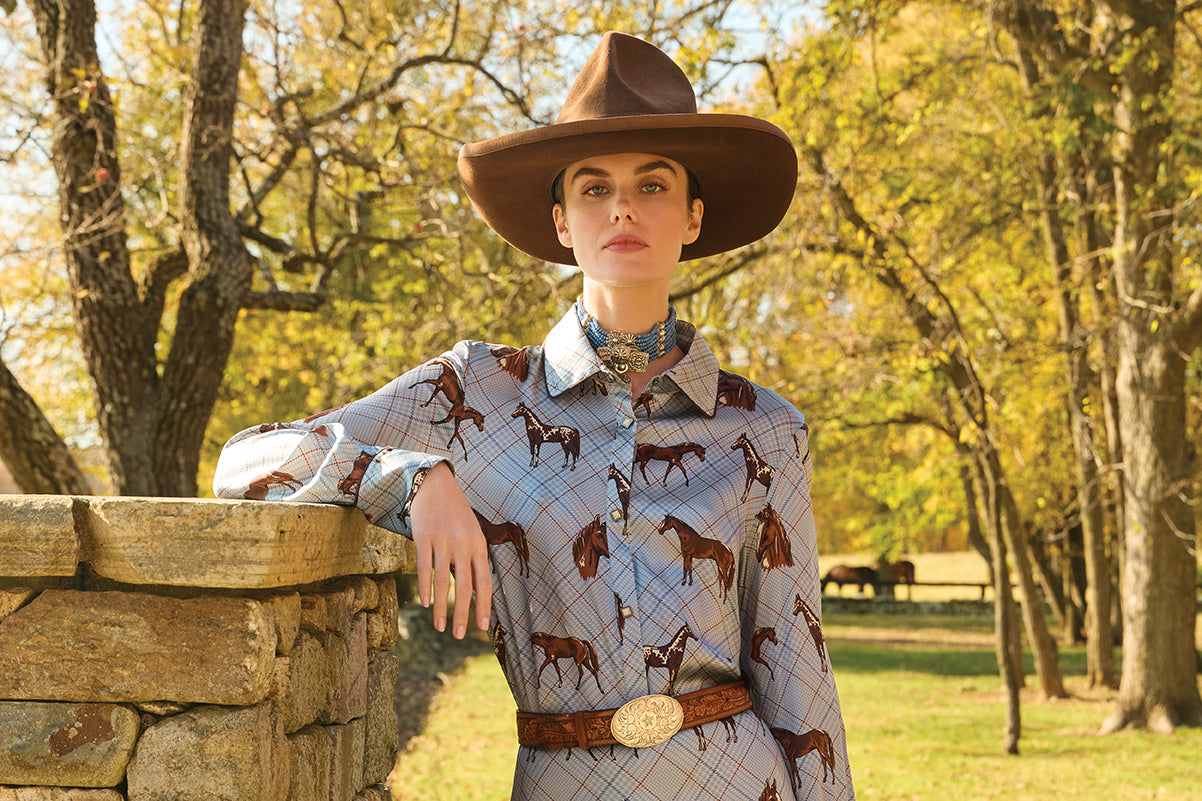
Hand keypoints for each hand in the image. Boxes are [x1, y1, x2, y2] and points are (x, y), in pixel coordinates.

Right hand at [408, 462, 491, 638]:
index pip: (485, 581)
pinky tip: (425, 603)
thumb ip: (472, 560)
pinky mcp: (424, 537)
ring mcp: (443, 540)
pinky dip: (425, 587)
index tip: (481, 626)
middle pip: (465, 586)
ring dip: (442, 608)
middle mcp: (463, 544)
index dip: (483, 605)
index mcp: (478, 545)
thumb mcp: (471, 533)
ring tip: (440, 627)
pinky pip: (424, 567)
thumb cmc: (455, 513)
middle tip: (459, 635)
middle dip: (463, 613)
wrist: (435, 484)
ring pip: (443, 581)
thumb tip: (474, 591)